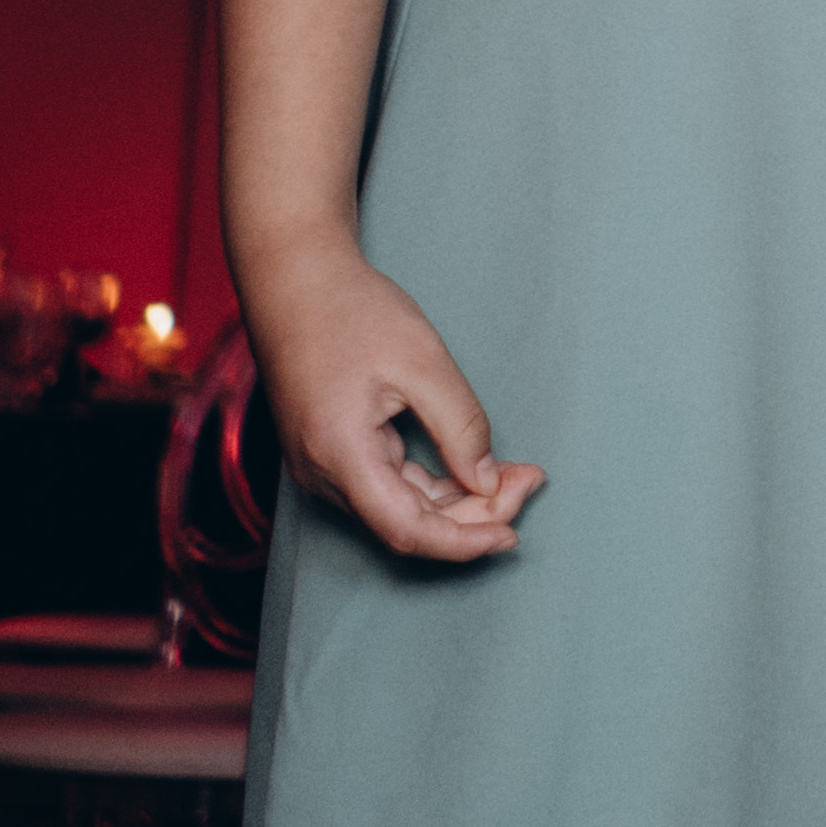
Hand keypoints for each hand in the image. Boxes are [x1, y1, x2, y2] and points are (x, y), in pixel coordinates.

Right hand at [238, 238, 543, 563]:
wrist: (294, 284)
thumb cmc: (352, 312)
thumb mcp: (422, 362)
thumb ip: (460, 426)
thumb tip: (488, 482)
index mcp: (339, 455)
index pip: (406, 530)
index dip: (463, 543)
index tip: (512, 536)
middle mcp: (322, 475)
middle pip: (406, 525)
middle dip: (474, 516)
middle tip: (531, 482)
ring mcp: (322, 468)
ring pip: (399, 509)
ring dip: (459, 502)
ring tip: (517, 475)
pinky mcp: (333, 455)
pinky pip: (388, 487)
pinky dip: (435, 484)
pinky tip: (476, 470)